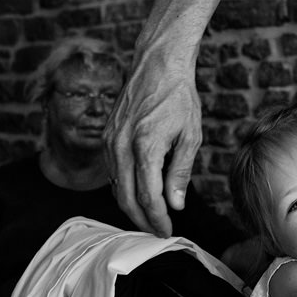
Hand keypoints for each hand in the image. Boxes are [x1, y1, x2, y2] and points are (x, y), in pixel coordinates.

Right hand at [103, 49, 201, 236]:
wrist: (157, 65)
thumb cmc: (179, 98)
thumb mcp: (190, 135)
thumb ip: (181, 171)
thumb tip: (175, 204)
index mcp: (145, 146)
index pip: (148, 195)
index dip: (157, 218)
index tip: (167, 230)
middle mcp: (121, 146)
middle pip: (125, 197)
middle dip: (141, 219)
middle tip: (157, 231)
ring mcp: (109, 141)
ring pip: (114, 186)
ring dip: (130, 206)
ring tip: (149, 218)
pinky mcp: (106, 136)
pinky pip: (111, 171)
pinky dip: (122, 187)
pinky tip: (137, 194)